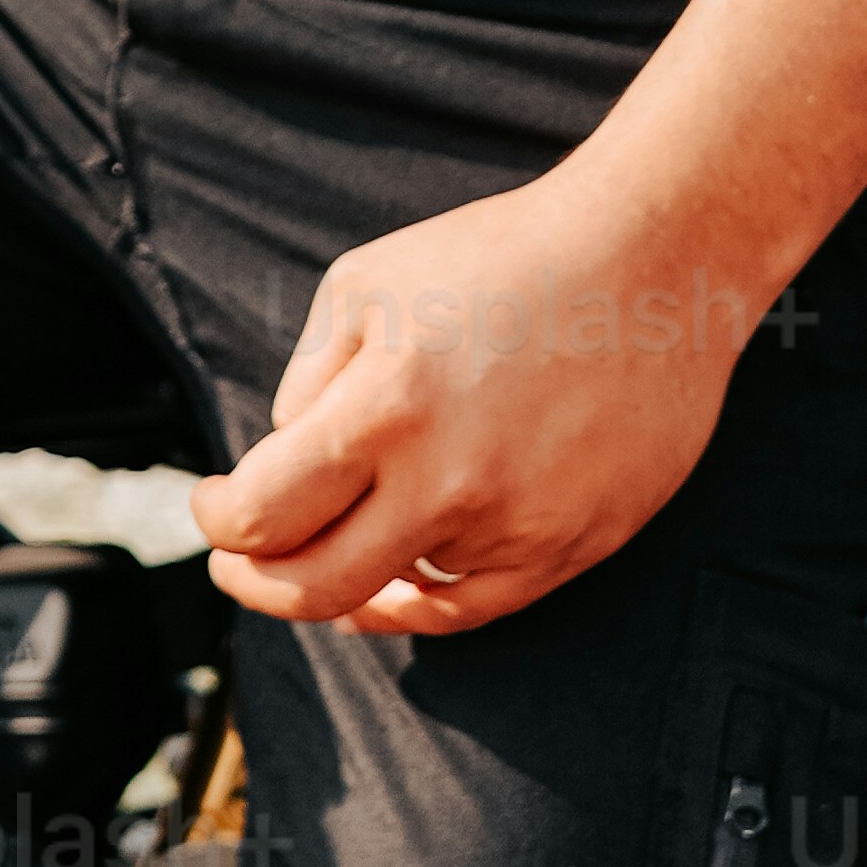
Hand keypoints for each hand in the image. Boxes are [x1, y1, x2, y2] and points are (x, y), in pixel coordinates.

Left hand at [187, 164, 765, 640]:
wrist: (653, 262)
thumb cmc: (507, 257)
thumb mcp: (370, 283)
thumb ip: (309, 380)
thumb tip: (286, 459)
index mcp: (387, 408)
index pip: (265, 513)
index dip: (219, 522)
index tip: (213, 507)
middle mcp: (449, 484)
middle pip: (314, 588)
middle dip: (255, 584)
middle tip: (238, 565)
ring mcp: (517, 527)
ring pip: (399, 590)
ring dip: (358, 564)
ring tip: (351, 518)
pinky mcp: (572, 548)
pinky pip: (474, 609)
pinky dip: (421, 604)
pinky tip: (398, 581)